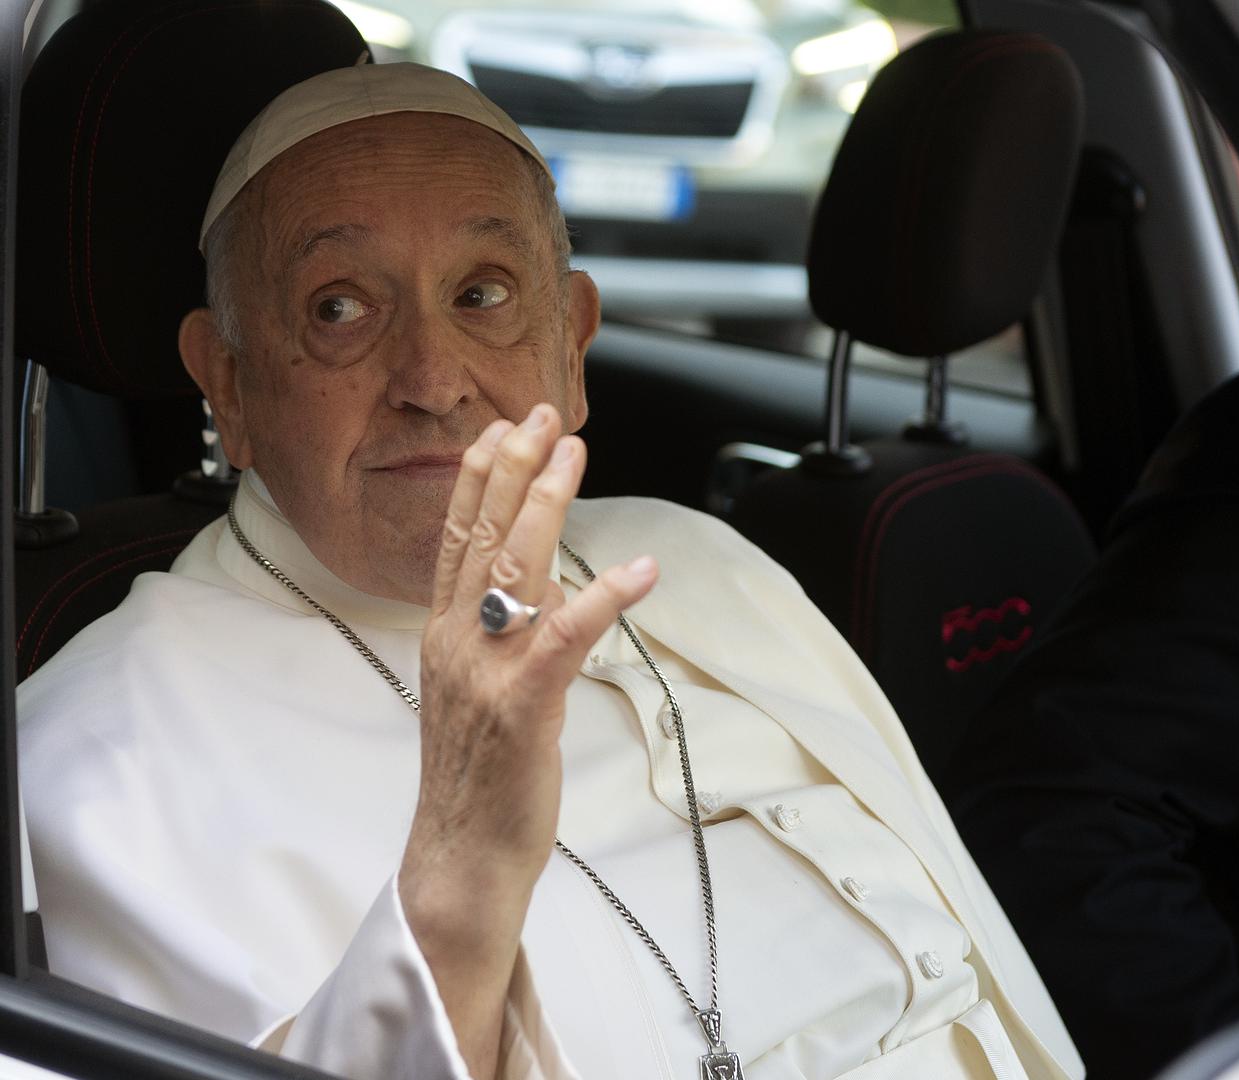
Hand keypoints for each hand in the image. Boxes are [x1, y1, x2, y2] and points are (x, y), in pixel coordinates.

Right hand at [399, 403, 656, 1076]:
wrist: (461, 856)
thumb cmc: (479, 777)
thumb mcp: (480, 691)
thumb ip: (503, 637)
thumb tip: (547, 591)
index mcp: (443, 636)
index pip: (456, 538)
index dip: (479, 478)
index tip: (501, 429)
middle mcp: (454, 642)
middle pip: (481, 534)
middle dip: (513, 466)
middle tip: (541, 413)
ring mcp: (484, 672)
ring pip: (513, 567)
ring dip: (546, 503)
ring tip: (573, 452)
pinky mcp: (522, 705)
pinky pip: (563, 635)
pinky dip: (605, 597)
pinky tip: (641, 569)